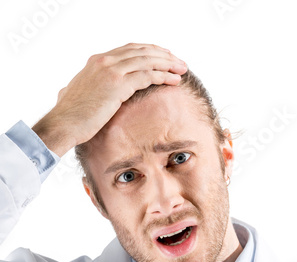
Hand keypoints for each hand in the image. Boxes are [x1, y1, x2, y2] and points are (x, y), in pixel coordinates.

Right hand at [32, 43, 186, 155]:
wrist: (63, 124)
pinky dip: (163, 76)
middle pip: (143, 51)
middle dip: (164, 56)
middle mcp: (105, 60)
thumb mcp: (79, 94)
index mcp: (97, 61)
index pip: (130, 50)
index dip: (150, 52)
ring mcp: (111, 70)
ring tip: (182, 70)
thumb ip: (90, 87)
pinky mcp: (117, 84)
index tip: (164, 58)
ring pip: (148, 60)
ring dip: (168, 64)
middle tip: (179, 62)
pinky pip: (147, 75)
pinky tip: (174, 81)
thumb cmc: (70, 116)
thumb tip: (94, 94)